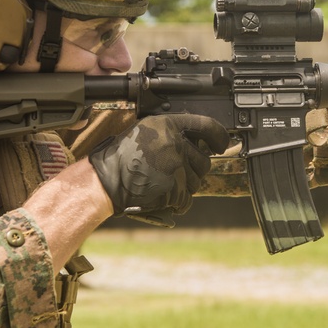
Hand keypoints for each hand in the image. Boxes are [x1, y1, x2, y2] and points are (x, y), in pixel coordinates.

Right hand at [88, 114, 229, 218]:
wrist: (105, 181)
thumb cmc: (121, 158)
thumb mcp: (146, 132)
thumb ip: (171, 134)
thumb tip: (197, 143)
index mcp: (168, 125)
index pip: (207, 125)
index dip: (220, 136)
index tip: (222, 144)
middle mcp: (175, 143)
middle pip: (204, 161)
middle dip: (195, 170)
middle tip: (175, 173)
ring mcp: (176, 166)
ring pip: (197, 182)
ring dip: (184, 187)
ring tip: (162, 183)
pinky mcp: (174, 187)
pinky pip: (187, 199)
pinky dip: (177, 202)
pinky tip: (162, 196)